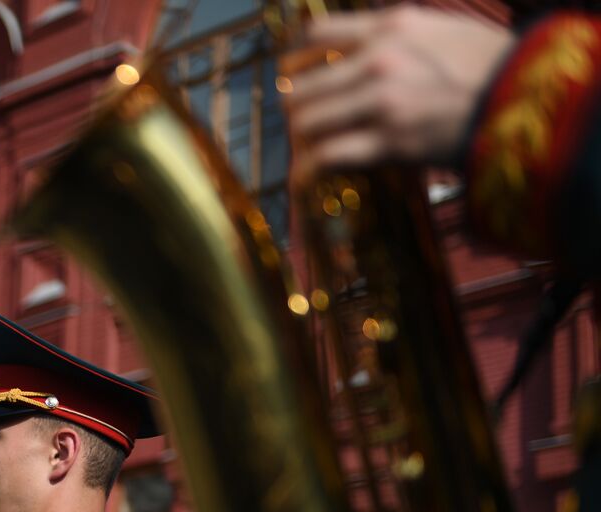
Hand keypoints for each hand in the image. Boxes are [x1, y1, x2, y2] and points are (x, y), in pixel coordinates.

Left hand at [281, 6, 514, 178]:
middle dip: (296, 109)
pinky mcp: (388, 141)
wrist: (527, 98)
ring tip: (307, 151)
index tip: (291, 74)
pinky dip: (309, 171)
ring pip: (306, 123)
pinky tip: (305, 179)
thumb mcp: (441, 28)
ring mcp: (380, 101)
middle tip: (302, 124)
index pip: (315, 34)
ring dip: (301, 141)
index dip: (294, 59)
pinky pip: (326, 157)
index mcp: (390, 25)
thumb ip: (394, 35)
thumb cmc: (491, 65)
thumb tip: (359, 48)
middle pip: (300, 86)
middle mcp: (377, 59)